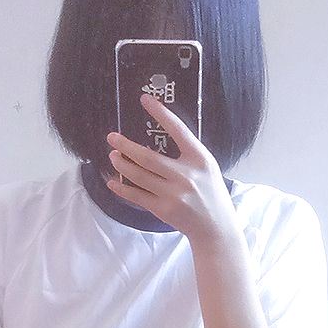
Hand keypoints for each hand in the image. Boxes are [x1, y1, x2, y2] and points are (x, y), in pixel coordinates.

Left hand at [105, 95, 239, 248]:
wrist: (216, 228)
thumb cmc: (211, 194)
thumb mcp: (207, 167)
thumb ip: (187, 153)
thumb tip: (157, 137)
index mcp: (200, 159)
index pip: (178, 130)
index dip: (160, 113)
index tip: (144, 99)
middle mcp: (186, 175)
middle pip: (148, 157)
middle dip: (126, 145)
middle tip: (112, 137)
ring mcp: (174, 194)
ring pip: (139, 176)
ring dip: (122, 165)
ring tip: (113, 156)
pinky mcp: (164, 210)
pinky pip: (137, 196)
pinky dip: (122, 189)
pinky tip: (113, 182)